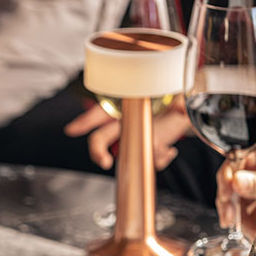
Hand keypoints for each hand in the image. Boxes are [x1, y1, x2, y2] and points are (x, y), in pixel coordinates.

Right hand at [64, 99, 188, 170]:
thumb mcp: (174, 95)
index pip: (100, 113)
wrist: (182, 108)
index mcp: (125, 106)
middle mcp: (125, 123)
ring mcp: (134, 138)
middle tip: (103, 161)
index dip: (85, 122)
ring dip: (148, 152)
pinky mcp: (146, 148)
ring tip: (164, 147)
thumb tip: (181, 109)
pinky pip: (148, 160)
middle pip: (100, 138)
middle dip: (98, 151)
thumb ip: (178, 103)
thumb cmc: (170, 96)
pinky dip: (161, 158)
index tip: (72, 130)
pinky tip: (170, 151)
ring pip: (128, 153)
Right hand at [217, 150, 255, 241]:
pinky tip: (243, 229)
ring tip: (235, 225)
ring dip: (231, 209)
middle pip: (233, 176)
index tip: (226, 193)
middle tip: (228, 216)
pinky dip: (241, 219)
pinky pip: (245, 209)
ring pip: (235, 194)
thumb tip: (236, 180)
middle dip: (226, 197)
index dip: (227, 174)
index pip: (239, 157)